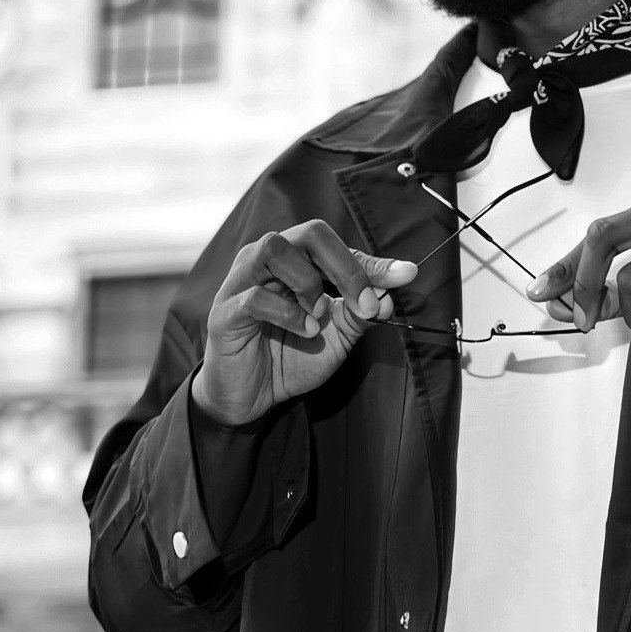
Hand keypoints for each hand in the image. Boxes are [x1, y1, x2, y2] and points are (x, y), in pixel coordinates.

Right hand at [191, 219, 416, 426]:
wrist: (252, 398)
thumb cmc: (292, 356)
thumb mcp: (338, 335)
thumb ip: (361, 312)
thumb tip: (390, 295)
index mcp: (296, 260)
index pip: (338, 246)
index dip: (373, 262)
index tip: (405, 276)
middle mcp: (267, 260)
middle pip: (310, 233)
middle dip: (346, 267)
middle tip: (362, 303)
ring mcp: (241, 281)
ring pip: (274, 248)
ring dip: (308, 282)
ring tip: (319, 315)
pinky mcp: (225, 312)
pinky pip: (256, 297)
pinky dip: (288, 313)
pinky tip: (303, 331)